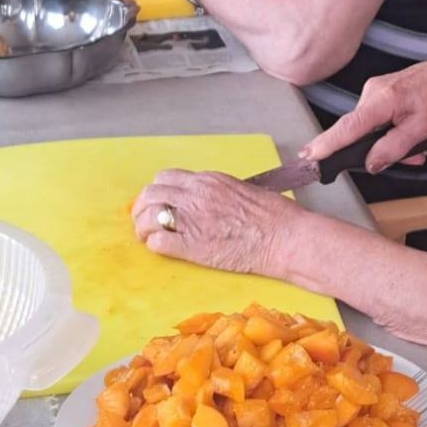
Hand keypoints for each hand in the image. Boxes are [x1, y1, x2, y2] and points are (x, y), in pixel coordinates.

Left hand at [131, 169, 300, 275]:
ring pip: (148, 216)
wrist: (284, 236)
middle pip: (151, 194)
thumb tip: (206, 201)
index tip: (160, 201)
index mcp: (208, 180)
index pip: (166, 177)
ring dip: (143, 227)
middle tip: (145, 220)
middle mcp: (195, 195)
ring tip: (148, 236)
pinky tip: (162, 249)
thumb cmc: (274, 215)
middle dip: (142, 207)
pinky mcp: (192, 246)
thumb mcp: (242, 190)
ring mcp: (192, 220)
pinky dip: (154, 245)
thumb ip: (217, 192)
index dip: (158, 190)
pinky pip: (158, 242)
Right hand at [300, 51, 426, 173]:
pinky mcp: (379, 92)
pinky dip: (391, 131)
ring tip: (417, 144)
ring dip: (390, 142)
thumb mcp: (421, 130)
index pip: (347, 127)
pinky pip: (377, 119)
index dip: (327, 144)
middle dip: (379, 150)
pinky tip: (410, 132)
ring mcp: (374, 90)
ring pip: (370, 128)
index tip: (309, 155)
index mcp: (381, 99)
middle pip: (359, 132)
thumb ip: (393, 149)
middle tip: (410, 156)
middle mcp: (372, 92)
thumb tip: (371, 163)